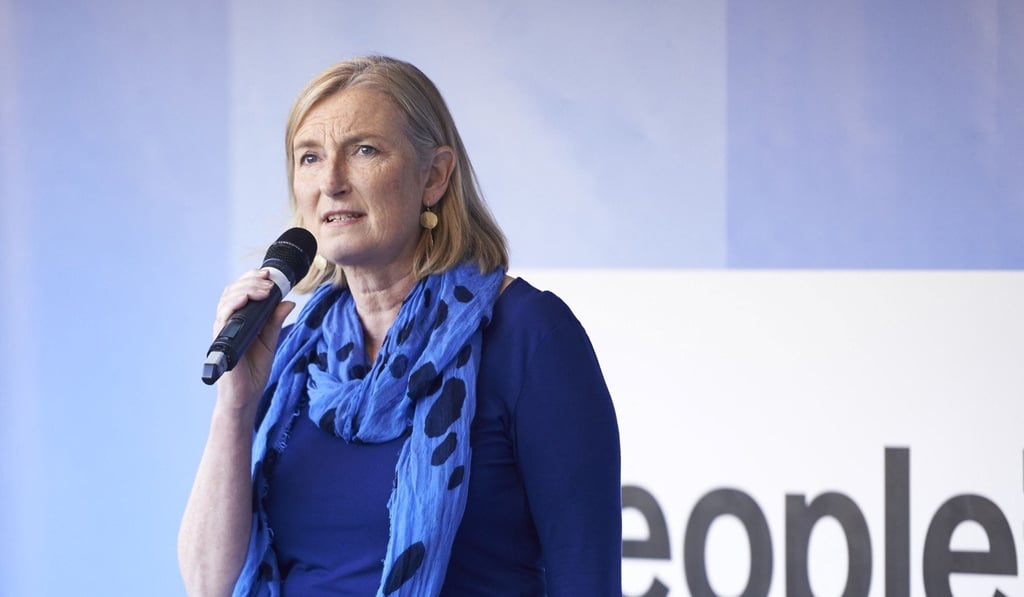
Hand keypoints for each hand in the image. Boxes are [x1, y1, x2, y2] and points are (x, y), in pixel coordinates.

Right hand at [212, 269, 294, 411]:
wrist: (246, 396)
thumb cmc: (254, 370)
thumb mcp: (269, 341)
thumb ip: (275, 321)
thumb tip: (288, 302)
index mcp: (239, 319)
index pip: (239, 291)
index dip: (251, 278)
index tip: (269, 274)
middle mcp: (227, 322)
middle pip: (232, 291)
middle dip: (251, 281)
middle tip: (269, 282)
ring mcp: (222, 331)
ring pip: (226, 300)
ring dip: (246, 289)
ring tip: (265, 289)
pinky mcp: (221, 341)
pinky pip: (222, 318)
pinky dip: (233, 305)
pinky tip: (245, 300)